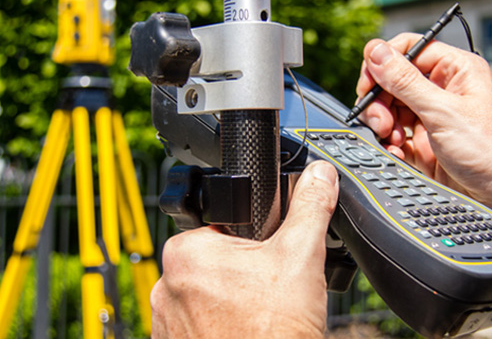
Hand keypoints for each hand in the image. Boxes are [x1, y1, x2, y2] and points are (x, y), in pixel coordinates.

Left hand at [150, 161, 338, 338]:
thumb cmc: (275, 333)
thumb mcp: (301, 258)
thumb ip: (310, 209)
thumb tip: (320, 176)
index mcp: (186, 252)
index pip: (221, 227)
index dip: (252, 240)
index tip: (267, 259)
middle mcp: (164, 285)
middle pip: (216, 263)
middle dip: (244, 273)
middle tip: (269, 292)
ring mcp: (165, 322)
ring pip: (209, 295)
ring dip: (232, 301)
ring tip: (258, 315)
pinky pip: (199, 325)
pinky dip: (220, 326)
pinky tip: (245, 332)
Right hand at [356, 34, 491, 237]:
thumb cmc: (491, 150)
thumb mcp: (443, 112)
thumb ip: (406, 82)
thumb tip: (376, 52)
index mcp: (453, 70)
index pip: (408, 50)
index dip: (383, 63)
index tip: (368, 83)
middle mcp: (440, 90)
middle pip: (392, 82)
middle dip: (380, 101)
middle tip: (380, 121)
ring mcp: (430, 117)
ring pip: (389, 109)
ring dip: (383, 125)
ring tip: (391, 140)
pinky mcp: (422, 143)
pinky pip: (393, 136)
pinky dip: (389, 144)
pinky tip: (397, 153)